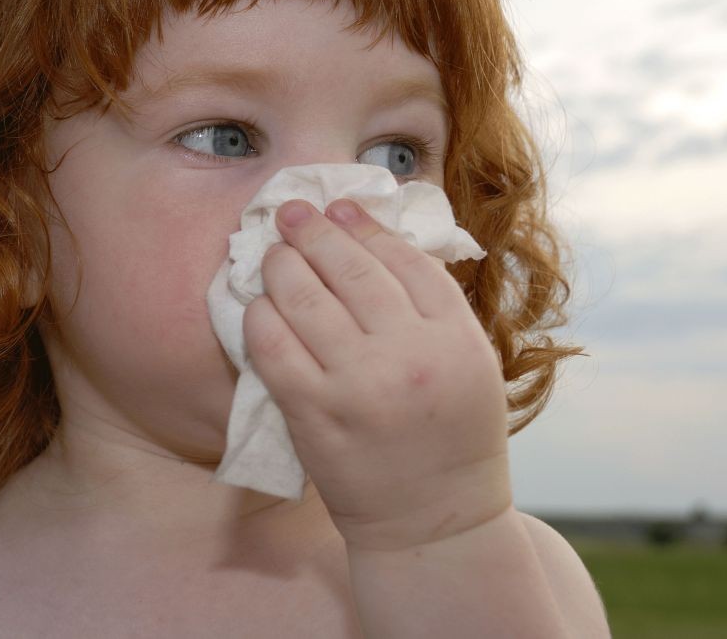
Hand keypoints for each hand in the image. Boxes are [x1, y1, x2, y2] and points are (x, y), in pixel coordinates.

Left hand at [242, 198, 512, 551]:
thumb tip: (374, 239)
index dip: (366, 226)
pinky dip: (260, 316)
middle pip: (351, 269)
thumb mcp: (468, 361)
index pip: (405, 260)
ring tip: (273, 253)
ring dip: (282, 265)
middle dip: (314, 231)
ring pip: (305, 298)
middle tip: (291, 212)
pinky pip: (273, 346)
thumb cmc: (450, 434)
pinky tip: (258, 305)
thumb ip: (432, 306)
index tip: (341, 207)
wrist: (431, 518)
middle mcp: (409, 356)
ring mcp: (357, 384)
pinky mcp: (313, 413)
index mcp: (455, 338)